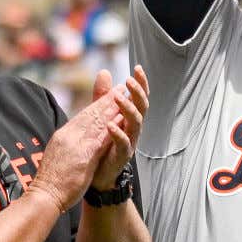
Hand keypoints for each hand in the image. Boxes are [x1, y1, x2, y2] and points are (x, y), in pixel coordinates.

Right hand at [33, 67, 146, 213]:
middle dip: (107, 100)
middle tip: (120, 87)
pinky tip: (120, 120)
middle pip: (91, 114)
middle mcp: (68, 136)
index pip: (82, 116)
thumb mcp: (58, 156)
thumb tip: (73, 138)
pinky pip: (100, 139)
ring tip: (124, 97)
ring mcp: (75, 145)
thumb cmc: (50, 181)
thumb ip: (67, 144)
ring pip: (97, 122)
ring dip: (112, 108)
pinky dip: (111, 128)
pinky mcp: (83, 156)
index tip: (108, 95)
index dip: (97, 104)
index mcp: (62, 136)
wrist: (43, 194)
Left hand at [86, 66, 148, 189]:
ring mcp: (130, 141)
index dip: (141, 83)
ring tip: (118, 97)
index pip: (140, 97)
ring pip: (136, 123)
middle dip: (137, 93)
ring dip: (128, 108)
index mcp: (130, 117)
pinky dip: (118, 133)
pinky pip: (124, 143)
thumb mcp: (102, 115)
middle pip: (142, 107)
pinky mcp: (122, 155)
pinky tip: (111, 124)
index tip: (137, 68)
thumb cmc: (103, 143)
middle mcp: (134, 128)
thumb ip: (103, 96)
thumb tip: (104, 72)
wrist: (98, 173)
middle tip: (128, 80)